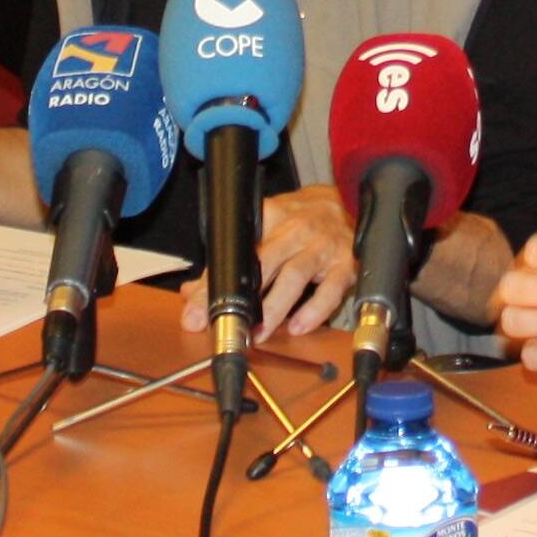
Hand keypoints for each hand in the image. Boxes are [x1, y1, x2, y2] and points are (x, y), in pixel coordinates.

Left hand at [185, 183, 353, 339]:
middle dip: (244, 300)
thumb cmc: (297, 218)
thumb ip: (226, 262)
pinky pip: (330, 290)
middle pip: (264, 263)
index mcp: (270, 217)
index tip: (198, 309)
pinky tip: (299, 327)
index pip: (236, 252)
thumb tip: (192, 295)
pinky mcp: (343, 265)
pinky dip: (315, 311)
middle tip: (228, 326)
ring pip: (294, 277)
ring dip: (275, 309)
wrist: (342, 202)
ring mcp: (321, 247)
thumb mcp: (261, 227)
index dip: (214, 282)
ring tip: (259, 334)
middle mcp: (295, 230)